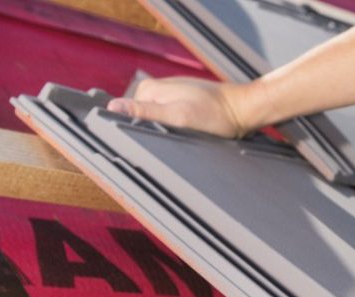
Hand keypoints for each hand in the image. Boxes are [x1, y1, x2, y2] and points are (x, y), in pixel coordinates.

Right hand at [106, 77, 254, 138]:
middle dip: (150, 135)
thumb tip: (112, 108)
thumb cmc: (215, 115)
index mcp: (147, 90)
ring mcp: (168, 96)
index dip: (133, 135)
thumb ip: (146, 112)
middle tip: (168, 147)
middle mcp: (155, 90)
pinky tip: (184, 138)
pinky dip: (173, 132)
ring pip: (155, 122)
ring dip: (163, 135)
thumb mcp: (178, 116)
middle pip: (141, 120)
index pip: (127, 116)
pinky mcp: (181, 103)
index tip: (145, 149)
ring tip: (179, 142)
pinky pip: (168, 121)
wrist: (242, 109)